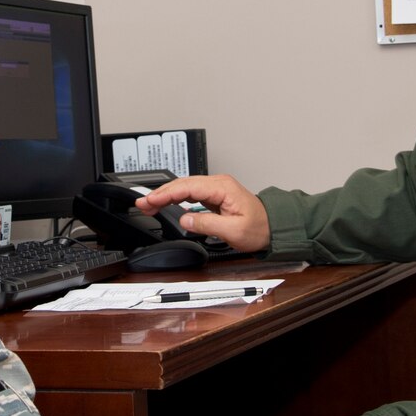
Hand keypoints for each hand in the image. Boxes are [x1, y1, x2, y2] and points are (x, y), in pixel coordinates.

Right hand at [136, 175, 270, 252]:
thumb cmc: (259, 228)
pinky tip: (165, 203)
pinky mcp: (213, 197)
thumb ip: (206, 224)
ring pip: (184, 188)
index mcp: (222, 187)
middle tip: (141, 203)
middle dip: (160, 193)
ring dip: (165, 195)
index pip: (187, 187)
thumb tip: (185, 219)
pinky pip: (190, 193)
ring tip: (148, 204)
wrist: (273, 227)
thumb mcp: (233, 230)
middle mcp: (218, 184)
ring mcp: (215, 189)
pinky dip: (175, 198)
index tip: (151, 201)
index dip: (166, 193)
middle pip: (182, 184)